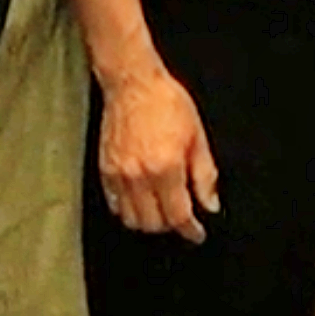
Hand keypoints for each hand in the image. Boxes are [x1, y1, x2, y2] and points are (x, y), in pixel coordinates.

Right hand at [93, 66, 220, 239]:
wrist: (133, 82)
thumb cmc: (166, 102)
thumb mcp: (198, 136)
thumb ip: (205, 175)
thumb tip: (210, 204)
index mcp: (167, 167)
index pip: (179, 216)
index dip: (191, 230)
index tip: (197, 233)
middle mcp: (140, 175)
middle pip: (154, 224)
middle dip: (171, 225)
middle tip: (180, 217)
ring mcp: (119, 174)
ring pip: (132, 219)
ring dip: (148, 222)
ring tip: (160, 211)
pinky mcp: (105, 169)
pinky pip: (114, 205)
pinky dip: (127, 210)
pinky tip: (140, 201)